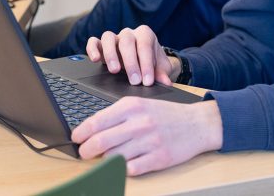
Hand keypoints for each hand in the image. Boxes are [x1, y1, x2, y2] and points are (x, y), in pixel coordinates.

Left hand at [71, 98, 222, 175]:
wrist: (197, 124)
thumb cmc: (165, 114)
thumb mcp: (140, 104)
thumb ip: (116, 115)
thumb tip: (91, 128)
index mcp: (131, 106)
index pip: (96, 122)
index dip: (81, 133)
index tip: (76, 138)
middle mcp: (138, 123)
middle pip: (100, 142)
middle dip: (86, 151)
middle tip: (84, 153)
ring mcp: (148, 142)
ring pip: (113, 157)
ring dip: (105, 160)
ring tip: (106, 157)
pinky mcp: (158, 159)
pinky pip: (130, 169)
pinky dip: (123, 169)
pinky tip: (124, 163)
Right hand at [85, 26, 175, 86]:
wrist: (146, 62)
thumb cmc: (153, 63)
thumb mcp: (161, 68)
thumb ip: (162, 74)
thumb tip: (166, 83)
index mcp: (145, 34)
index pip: (144, 46)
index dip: (146, 63)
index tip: (147, 81)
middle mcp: (129, 33)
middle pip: (127, 41)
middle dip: (131, 63)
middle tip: (134, 81)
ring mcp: (115, 38)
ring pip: (108, 37)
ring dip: (110, 54)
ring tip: (114, 71)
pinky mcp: (102, 45)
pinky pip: (94, 41)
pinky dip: (92, 49)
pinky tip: (95, 60)